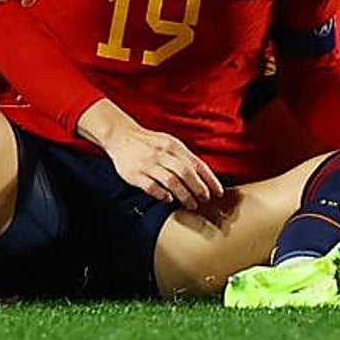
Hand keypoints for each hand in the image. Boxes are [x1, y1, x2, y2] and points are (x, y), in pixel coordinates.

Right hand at [78, 100, 222, 208]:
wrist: (121, 136)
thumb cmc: (149, 143)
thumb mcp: (169, 143)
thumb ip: (185, 157)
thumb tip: (205, 177)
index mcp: (173, 145)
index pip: (196, 163)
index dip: (209, 179)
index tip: (218, 192)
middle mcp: (161, 154)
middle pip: (185, 173)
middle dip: (199, 189)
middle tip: (205, 199)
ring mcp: (147, 164)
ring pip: (171, 181)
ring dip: (184, 195)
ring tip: (191, 204)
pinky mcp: (135, 174)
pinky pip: (151, 187)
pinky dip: (162, 195)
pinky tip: (168, 199)